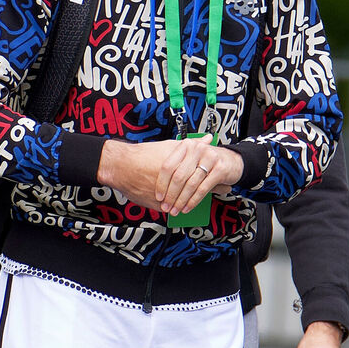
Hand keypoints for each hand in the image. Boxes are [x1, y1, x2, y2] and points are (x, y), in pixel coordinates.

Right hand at [97, 136, 243, 213]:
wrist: (121, 166)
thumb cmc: (145, 155)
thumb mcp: (169, 147)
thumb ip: (190, 145)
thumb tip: (208, 138)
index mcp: (179, 167)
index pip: (202, 176)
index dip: (215, 181)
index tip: (227, 183)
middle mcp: (174, 182)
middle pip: (197, 190)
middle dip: (212, 191)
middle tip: (225, 190)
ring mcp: (166, 195)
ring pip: (184, 201)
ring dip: (194, 202)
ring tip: (208, 200)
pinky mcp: (157, 205)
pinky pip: (172, 208)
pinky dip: (178, 207)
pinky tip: (184, 207)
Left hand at [156, 134, 244, 214]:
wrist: (233, 160)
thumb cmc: (208, 161)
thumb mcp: (191, 158)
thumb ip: (176, 166)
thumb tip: (156, 185)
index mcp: (186, 145)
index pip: (168, 166)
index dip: (162, 183)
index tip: (159, 196)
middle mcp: (197, 149)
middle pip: (178, 176)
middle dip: (171, 195)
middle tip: (166, 206)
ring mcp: (210, 158)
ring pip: (190, 184)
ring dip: (181, 200)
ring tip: (176, 209)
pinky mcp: (220, 169)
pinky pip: (203, 188)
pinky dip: (194, 200)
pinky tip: (188, 207)